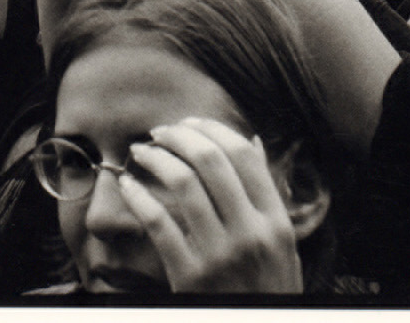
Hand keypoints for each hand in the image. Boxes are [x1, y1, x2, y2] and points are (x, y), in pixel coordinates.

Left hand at [118, 117, 303, 293]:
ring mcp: (220, 255)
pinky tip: (127, 185)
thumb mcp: (283, 245)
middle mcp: (251, 234)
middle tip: (160, 132)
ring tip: (142, 152)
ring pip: (183, 183)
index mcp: (277, 222)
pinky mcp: (189, 276)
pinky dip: (137, 197)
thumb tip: (254, 142)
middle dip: (179, 136)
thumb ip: (268, 196)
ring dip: (156, 158)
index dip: (212, 129)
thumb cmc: (265, 287)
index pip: (243, 155)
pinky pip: (158, 222)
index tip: (190, 122)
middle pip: (210, 160)